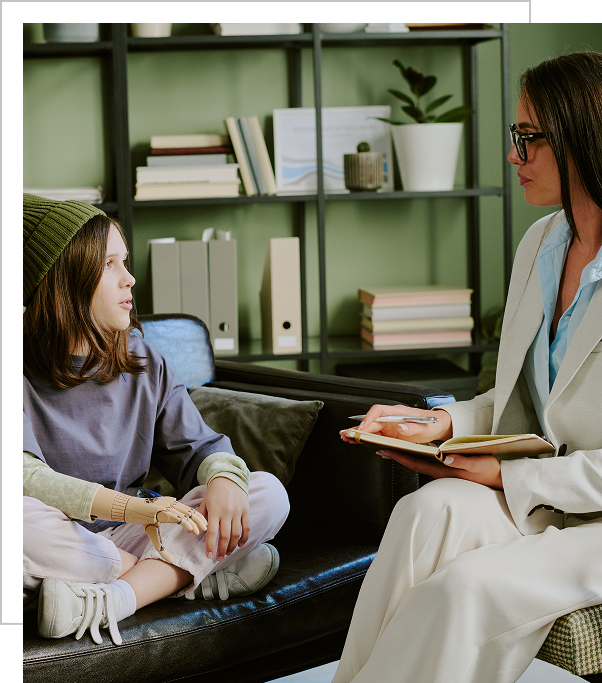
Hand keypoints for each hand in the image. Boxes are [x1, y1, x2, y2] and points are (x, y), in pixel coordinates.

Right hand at [91, 488, 207, 562]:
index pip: (188, 510)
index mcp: (171, 505)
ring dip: (194, 522)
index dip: (197, 517)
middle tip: (207, 529)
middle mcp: (170, 503)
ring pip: (184, 513)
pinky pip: (174, 515)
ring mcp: (165, 505)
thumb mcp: (153, 533)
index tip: (205, 525)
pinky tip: (190, 528)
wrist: (128, 509)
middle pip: (189, 511)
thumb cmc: (141, 520)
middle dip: (199, 520)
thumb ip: (162, 546)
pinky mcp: (159, 509)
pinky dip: (184, 522)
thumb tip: (171, 560)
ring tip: (201, 530)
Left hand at [197, 477, 250, 561]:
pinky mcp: (246, 510)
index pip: (212, 533)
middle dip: (222, 550)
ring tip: (227, 552)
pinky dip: (244, 538)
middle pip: (225, 536)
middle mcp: (227, 512)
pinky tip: (240, 544)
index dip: (211, 546)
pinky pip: (247, 527)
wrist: (229, 478)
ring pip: (236, 534)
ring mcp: (237, 511)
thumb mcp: (204, 503)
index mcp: (214, 511)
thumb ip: (199, 518)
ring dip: (232, 546)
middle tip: (219, 558)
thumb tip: (189, 532)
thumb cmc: (214, 492)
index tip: (209, 556)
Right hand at [340, 403, 452, 444]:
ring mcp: (389, 426)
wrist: (437, 426)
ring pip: (370, 429)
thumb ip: (412, 428)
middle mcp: (391, 418)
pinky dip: (365, 439)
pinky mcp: (390, 434)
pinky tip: (357, 442)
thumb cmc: (431, 424)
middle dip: (358, 428)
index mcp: (397, 412)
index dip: (368, 418)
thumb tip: (400, 428)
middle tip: (346, 434)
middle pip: (370, 421)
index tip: (362, 428)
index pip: (378, 411)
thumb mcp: (425, 427)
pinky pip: (375, 436)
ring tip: (346, 438)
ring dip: (358, 433)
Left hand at [377, 449, 503, 489]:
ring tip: (389, 448)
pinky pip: (425, 462)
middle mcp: (438, 471)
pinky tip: (409, 451)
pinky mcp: (445, 469)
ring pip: (417, 462)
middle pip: (412, 463)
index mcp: (443, 470)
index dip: (400, 456)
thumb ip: (461, 461)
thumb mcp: (477, 465)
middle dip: (395, 455)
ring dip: (402, 455)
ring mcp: (441, 471)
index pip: (416, 463)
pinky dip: (414, 456)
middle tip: (379, 448)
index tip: (386, 450)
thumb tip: (445, 457)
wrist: (498, 480)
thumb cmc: (488, 471)